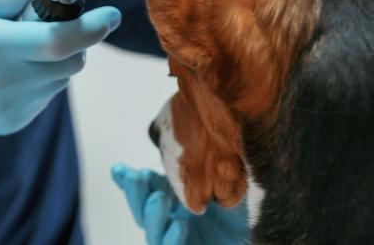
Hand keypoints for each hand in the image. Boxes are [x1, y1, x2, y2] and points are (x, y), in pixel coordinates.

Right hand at [0, 0, 121, 163]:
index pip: (60, 41)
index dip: (93, 28)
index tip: (111, 14)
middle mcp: (7, 82)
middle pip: (71, 61)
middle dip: (74, 39)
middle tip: (44, 23)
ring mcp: (11, 108)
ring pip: (61, 79)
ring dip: (54, 59)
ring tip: (15, 48)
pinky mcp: (12, 123)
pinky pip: (45, 96)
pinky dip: (39, 79)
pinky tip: (5, 72)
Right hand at [112, 164, 247, 244]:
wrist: (253, 239)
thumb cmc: (239, 212)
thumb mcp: (222, 181)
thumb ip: (204, 164)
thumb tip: (190, 139)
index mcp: (175, 200)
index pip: (147, 188)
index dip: (129, 180)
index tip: (120, 169)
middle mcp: (170, 220)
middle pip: (142, 209)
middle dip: (134, 193)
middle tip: (135, 177)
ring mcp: (175, 240)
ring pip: (152, 231)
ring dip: (153, 215)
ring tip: (160, 199)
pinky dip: (172, 237)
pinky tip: (179, 224)